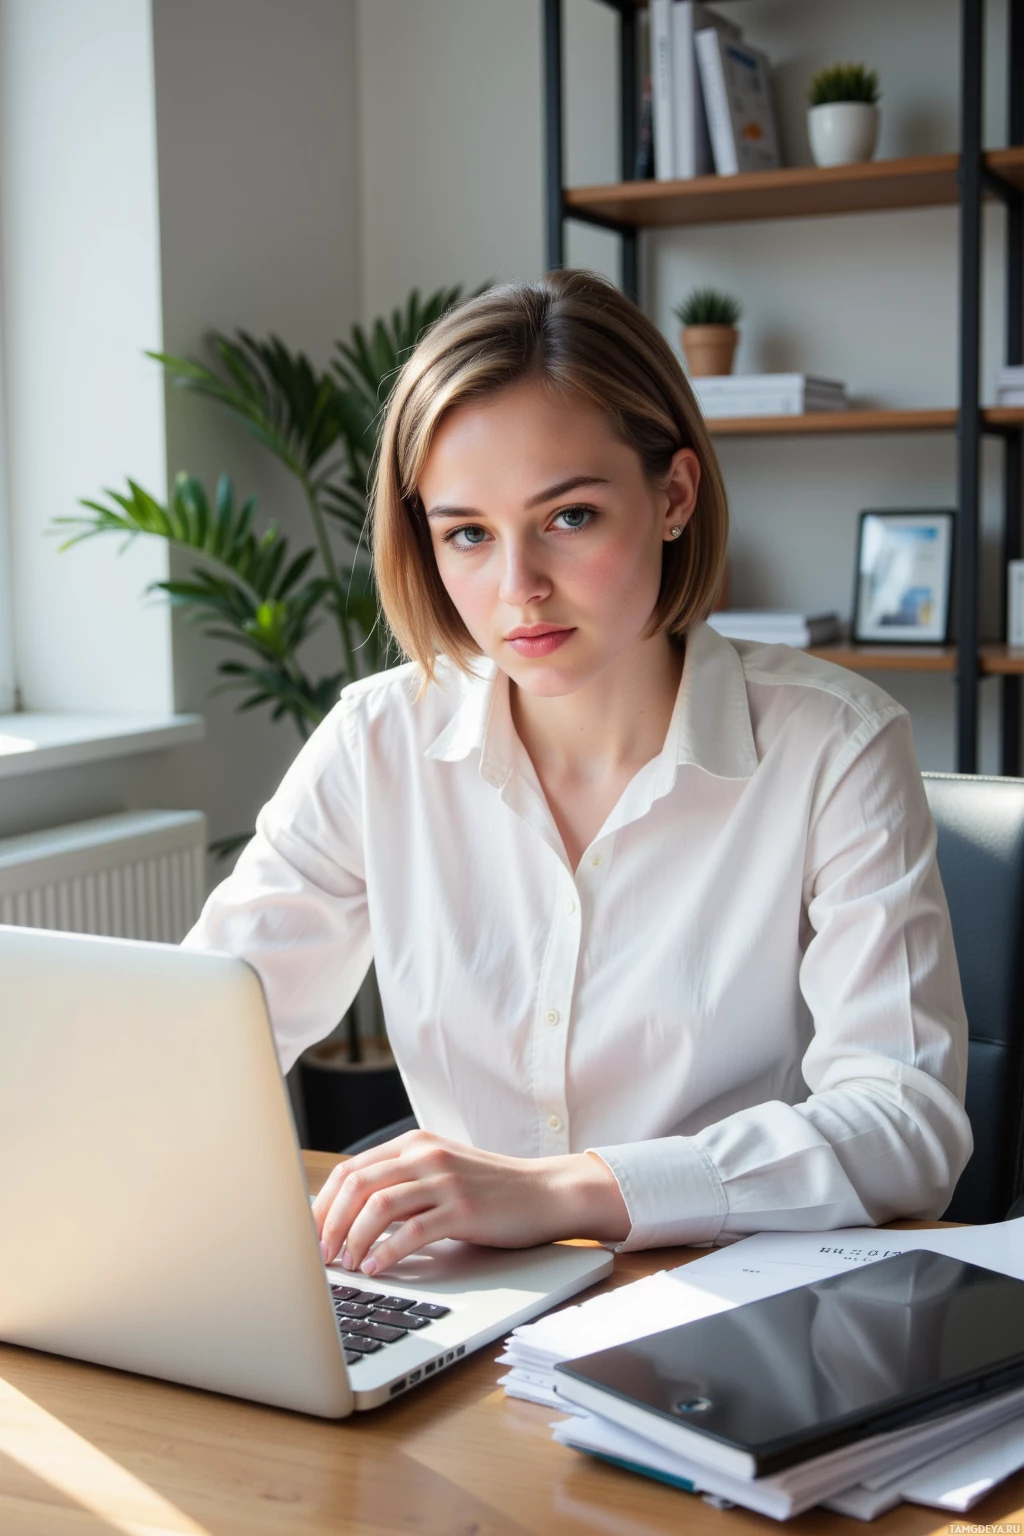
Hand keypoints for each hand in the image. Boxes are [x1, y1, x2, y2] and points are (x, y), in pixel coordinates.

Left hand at [310, 1129, 630, 1276]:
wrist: (545, 1192)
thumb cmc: (489, 1190)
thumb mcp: (440, 1174)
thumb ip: (401, 1184)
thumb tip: (347, 1218)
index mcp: (414, 1144)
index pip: (350, 1169)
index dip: (322, 1204)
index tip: (309, 1234)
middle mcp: (425, 1155)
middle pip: (357, 1184)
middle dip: (329, 1224)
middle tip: (320, 1255)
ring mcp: (445, 1180)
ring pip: (378, 1205)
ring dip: (353, 1239)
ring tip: (345, 1265)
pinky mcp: (463, 1209)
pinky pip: (412, 1231)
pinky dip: (387, 1252)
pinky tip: (376, 1268)